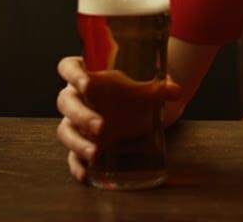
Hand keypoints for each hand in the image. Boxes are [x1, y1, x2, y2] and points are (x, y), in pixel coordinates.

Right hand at [55, 56, 183, 183]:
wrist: (138, 113)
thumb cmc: (134, 95)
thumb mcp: (146, 91)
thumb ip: (160, 90)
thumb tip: (177, 91)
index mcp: (88, 76)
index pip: (69, 67)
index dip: (73, 74)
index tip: (87, 83)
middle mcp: (77, 98)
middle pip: (66, 102)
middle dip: (81, 114)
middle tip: (102, 126)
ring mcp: (76, 123)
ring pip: (66, 130)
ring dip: (77, 142)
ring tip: (95, 152)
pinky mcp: (82, 143)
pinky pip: (72, 155)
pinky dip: (76, 165)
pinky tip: (85, 175)